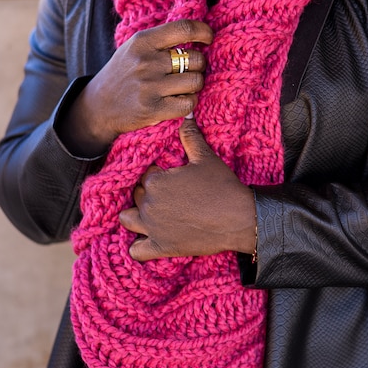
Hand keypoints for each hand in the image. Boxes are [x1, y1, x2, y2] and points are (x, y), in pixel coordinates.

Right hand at [58, 19, 212, 156]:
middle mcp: (146, 61)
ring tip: (184, 87)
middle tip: (189, 71)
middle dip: (199, 66)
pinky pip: (188, 104)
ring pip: (195, 82)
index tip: (208, 38)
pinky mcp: (152, 109)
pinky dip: (189, 103)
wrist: (99, 106)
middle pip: (196, 59)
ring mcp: (149, 86)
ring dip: (195, 86)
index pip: (184, 28)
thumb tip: (199, 33)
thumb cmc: (124, 73)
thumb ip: (162, 39)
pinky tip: (180, 101)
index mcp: (143, 41)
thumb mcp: (135, 48)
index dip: (204, 32)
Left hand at [119, 118, 256, 260]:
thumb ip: (190, 136)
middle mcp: (149, 204)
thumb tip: (186, 116)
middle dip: (148, 194)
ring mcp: (152, 228)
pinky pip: (136, 251)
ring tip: (153, 215)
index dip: (157, 176)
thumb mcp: (206, 158)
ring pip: (128, 219)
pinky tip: (149, 241)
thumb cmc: (222, 186)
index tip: (173, 180)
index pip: (145, 175)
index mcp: (156, 181)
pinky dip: (139, 247)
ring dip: (136, 216)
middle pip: (137, 195)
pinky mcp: (161, 248)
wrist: (239, 218)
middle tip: (171, 196)